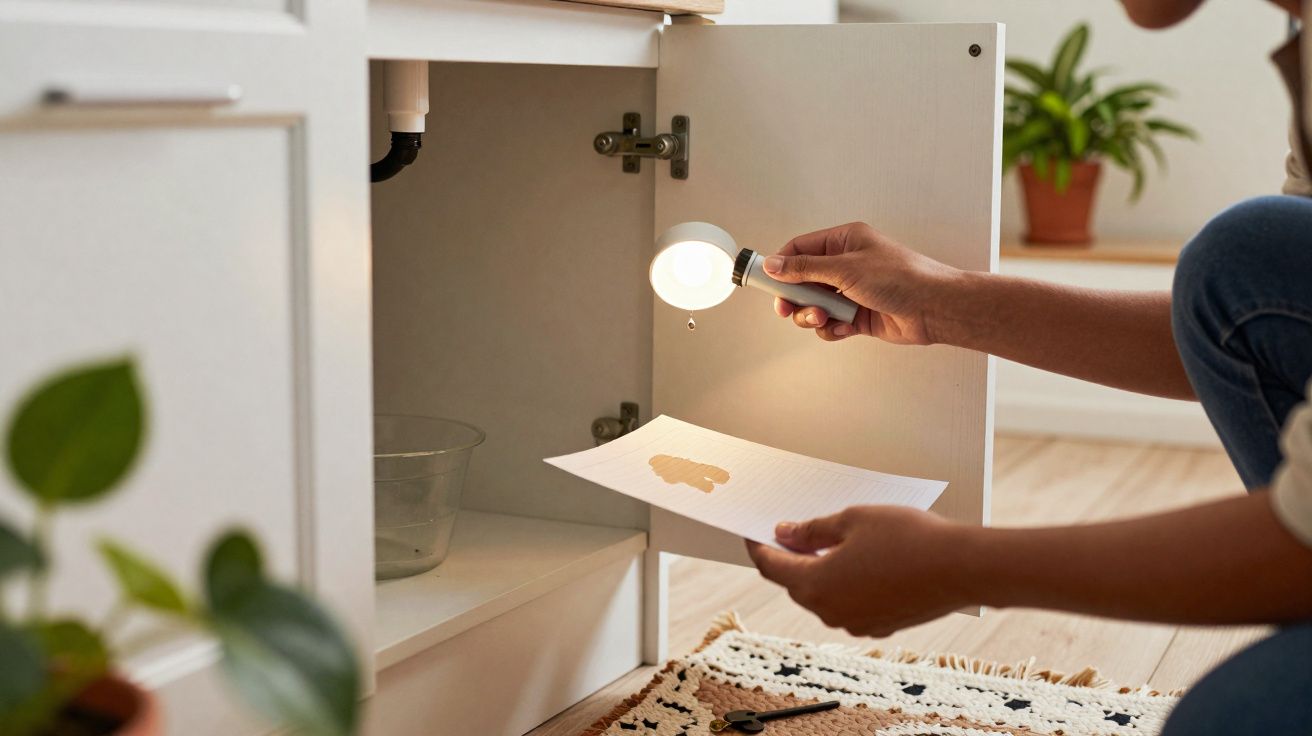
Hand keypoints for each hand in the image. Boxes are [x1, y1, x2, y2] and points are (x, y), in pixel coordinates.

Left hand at [745, 506, 973, 636]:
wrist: (961, 568)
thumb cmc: (907, 538)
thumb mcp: (852, 520)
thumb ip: (812, 530)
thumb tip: (784, 535)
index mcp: (815, 585)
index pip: (771, 567)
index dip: (759, 547)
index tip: (753, 532)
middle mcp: (830, 611)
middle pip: (796, 584)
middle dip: (791, 558)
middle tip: (794, 530)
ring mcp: (855, 622)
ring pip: (824, 596)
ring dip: (821, 571)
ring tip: (831, 541)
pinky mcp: (880, 625)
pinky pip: (850, 603)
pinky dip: (847, 584)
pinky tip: (860, 561)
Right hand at [763, 222, 958, 343]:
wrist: (934, 308)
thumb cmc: (902, 278)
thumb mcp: (846, 268)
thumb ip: (806, 268)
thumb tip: (774, 264)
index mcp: (843, 242)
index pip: (800, 249)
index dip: (780, 264)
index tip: (765, 281)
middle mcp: (845, 265)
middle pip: (802, 280)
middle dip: (794, 297)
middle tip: (788, 308)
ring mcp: (850, 291)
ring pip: (813, 305)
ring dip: (813, 315)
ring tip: (825, 318)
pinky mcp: (856, 315)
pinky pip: (830, 323)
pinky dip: (832, 328)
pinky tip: (846, 327)